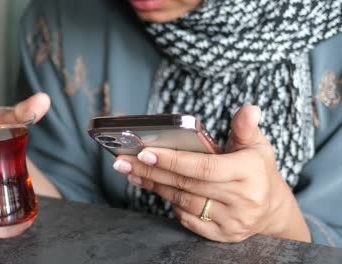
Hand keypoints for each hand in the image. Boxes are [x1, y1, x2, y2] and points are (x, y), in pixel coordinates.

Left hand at [113, 106, 309, 241]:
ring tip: (132, 172)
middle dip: (151, 171)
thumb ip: (246, 127)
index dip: (172, 160)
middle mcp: (242, 200)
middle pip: (186, 184)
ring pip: (183, 201)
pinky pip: (188, 219)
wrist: (270, 208)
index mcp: (249, 172)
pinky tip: (154, 188)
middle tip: (123, 161)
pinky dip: (169, 203)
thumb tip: (249, 109)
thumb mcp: (257, 144)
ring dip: (154, 185)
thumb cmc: (257, 170)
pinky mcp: (222, 235)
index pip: (203, 167)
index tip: (145, 152)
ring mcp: (232, 221)